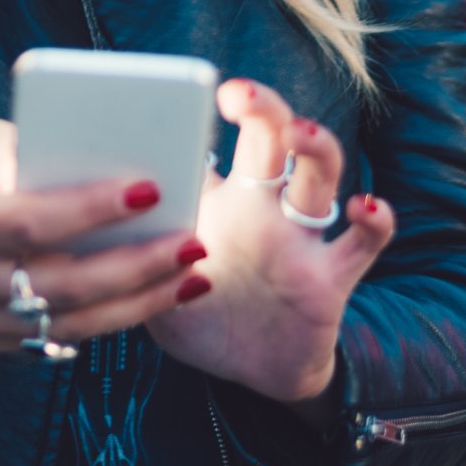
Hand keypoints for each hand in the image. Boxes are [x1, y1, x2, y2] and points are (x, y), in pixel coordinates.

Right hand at [0, 106, 213, 370]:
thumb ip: (5, 137)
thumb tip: (77, 147)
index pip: (29, 222)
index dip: (90, 208)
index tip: (148, 186)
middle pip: (63, 283)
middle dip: (137, 263)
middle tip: (194, 239)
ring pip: (73, 320)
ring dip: (141, 301)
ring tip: (195, 272)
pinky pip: (64, 335)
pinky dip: (116, 318)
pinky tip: (160, 296)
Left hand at [144, 79, 394, 403]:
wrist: (245, 371)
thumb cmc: (194, 311)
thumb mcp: (152, 278)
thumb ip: (131, 246)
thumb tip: (90, 206)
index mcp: (213, 199)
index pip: (208, 140)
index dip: (194, 115)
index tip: (175, 96)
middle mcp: (260, 206)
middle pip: (270, 139)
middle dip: (261, 109)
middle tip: (238, 94)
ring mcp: (299, 238)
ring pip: (318, 177)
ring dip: (317, 149)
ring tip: (302, 133)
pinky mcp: (331, 277)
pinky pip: (363, 244)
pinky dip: (375, 222)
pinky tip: (368, 207)